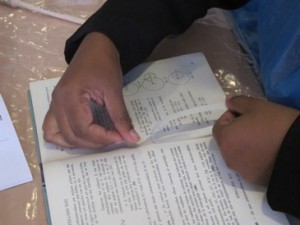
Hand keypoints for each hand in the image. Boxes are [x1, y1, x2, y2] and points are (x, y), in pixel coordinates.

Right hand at [42, 32, 139, 148]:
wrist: (95, 47)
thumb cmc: (104, 64)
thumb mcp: (114, 90)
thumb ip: (121, 116)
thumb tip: (132, 138)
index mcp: (70, 97)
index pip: (83, 129)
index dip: (103, 137)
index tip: (121, 137)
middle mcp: (57, 103)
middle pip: (71, 136)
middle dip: (95, 142)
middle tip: (114, 137)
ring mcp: (54, 104)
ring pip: (57, 136)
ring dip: (79, 143)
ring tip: (99, 138)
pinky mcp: (57, 105)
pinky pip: (52, 129)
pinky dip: (64, 137)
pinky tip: (82, 135)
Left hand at [213, 96, 298, 184]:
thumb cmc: (276, 124)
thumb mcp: (257, 106)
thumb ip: (238, 102)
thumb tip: (228, 101)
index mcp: (225, 139)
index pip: (219, 126)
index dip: (230, 117)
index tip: (245, 115)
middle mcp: (228, 157)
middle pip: (226, 141)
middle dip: (236, 132)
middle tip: (254, 125)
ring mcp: (241, 170)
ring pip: (236, 154)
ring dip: (243, 146)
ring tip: (263, 139)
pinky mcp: (254, 180)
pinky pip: (248, 165)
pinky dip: (253, 158)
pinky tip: (268, 152)